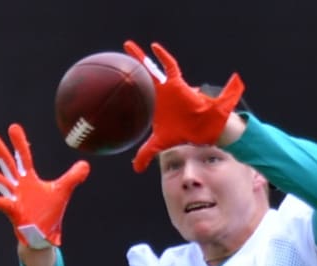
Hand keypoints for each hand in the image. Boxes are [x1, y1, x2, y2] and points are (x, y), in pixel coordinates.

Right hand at [0, 124, 89, 247]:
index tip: (13, 127)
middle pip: (9, 165)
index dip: (19, 143)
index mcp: (29, 179)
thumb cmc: (48, 212)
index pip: (24, 157)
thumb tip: (85, 164)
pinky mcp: (14, 212)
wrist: (43, 234)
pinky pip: (4, 206)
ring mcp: (14, 198)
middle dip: (1, 152)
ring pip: (1, 183)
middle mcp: (19, 186)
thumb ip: (72, 177)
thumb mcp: (62, 191)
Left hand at [123, 40, 244, 172]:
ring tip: (127, 46)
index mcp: (154, 104)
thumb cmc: (183, 134)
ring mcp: (167, 87)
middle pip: (141, 77)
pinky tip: (153, 47)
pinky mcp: (178, 84)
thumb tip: (135, 169)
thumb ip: (146, 154)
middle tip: (117, 57)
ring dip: (140, 57)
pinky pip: (170, 67)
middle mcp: (159, 93)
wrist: (202, 130)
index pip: (138, 93)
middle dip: (130, 66)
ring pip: (151, 68)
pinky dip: (163, 57)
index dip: (127, 87)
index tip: (114, 80)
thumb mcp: (160, 144)